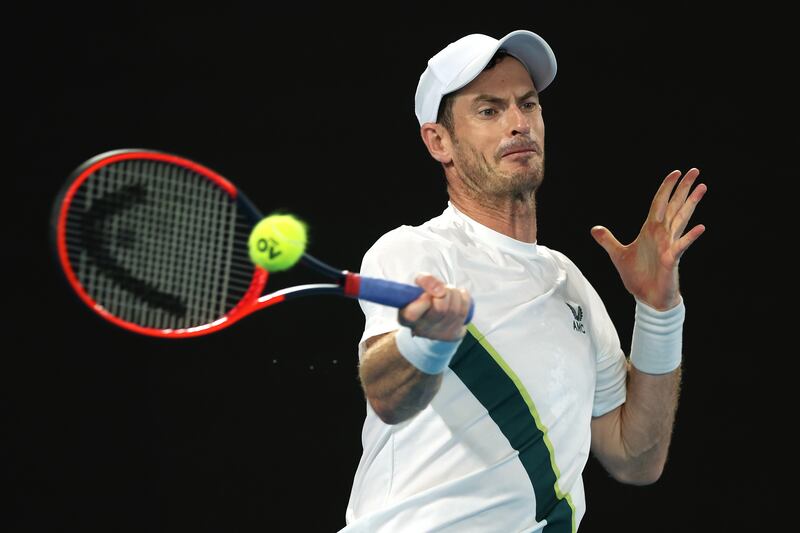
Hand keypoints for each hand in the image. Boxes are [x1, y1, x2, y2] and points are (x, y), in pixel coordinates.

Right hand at [398, 273, 469, 340]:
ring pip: (454, 310)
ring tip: (450, 291)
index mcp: (406, 317)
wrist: (434, 314)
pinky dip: (464, 298)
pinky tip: (459, 296)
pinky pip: (464, 312)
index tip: (427, 294)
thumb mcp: (419, 285)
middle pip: (440, 309)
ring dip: (455, 294)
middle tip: (442, 289)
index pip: (412, 314)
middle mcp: (421, 329)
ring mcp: (438, 333)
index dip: (423, 301)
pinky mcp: (453, 334)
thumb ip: (425, 280)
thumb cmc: (424, 298)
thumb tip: (439, 289)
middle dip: (445, 292)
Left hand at [590, 168, 706, 309]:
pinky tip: (700, 227)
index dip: (666, 188)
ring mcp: (669, 245)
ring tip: (702, 187)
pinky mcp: (672, 259)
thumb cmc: (637, 276)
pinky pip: (681, 246)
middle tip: (695, 170)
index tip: (676, 173)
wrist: (647, 298)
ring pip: (681, 219)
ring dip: (691, 204)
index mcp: (650, 230)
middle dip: (683, 188)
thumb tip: (594, 229)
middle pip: (674, 206)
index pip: (659, 203)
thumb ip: (608, 240)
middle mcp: (662, 234)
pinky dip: (689, 237)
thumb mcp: (618, 255)